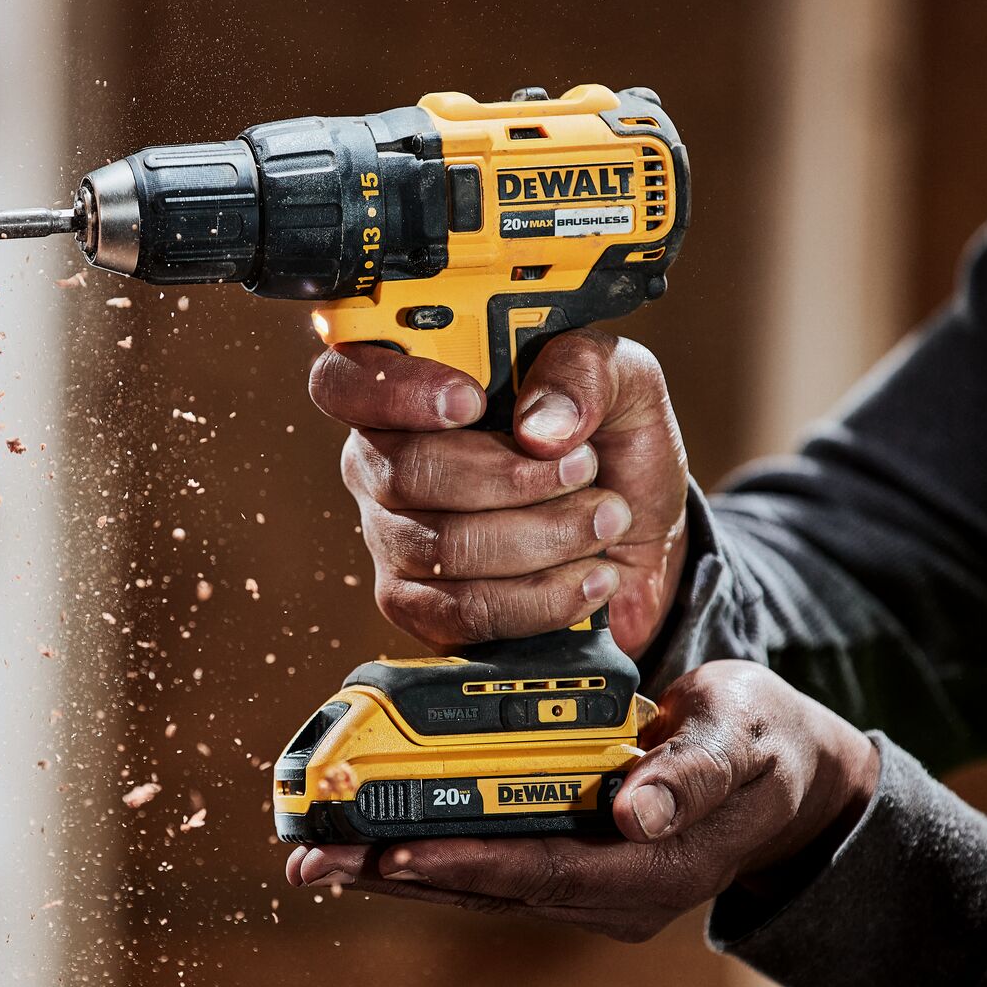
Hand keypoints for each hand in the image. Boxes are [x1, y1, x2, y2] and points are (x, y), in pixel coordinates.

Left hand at [283, 661, 880, 941]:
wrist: (784, 771)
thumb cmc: (763, 743)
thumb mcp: (743, 743)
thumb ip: (693, 777)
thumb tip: (639, 815)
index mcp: (654, 872)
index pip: (545, 870)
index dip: (467, 860)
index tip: (394, 850)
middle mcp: (611, 894)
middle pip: (491, 887)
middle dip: (397, 871)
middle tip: (314, 858)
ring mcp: (587, 882)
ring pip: (478, 879)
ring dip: (395, 865)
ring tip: (317, 853)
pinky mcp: (569, 859)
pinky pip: (487, 859)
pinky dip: (427, 844)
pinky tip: (371, 836)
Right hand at [307, 328, 688, 655]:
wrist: (643, 536)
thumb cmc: (613, 442)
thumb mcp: (620, 379)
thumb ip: (581, 374)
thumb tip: (537, 429)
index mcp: (412, 391)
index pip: (343, 382)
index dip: (394, 391)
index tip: (471, 401)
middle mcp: (384, 465)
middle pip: (403, 472)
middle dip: (510, 476)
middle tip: (584, 467)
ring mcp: (395, 541)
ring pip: (441, 548)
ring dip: (543, 536)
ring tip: (605, 518)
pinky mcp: (421, 608)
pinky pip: (461, 612)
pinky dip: (540, 598)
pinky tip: (591, 576)